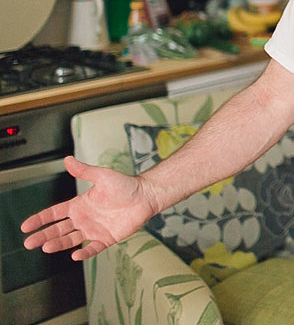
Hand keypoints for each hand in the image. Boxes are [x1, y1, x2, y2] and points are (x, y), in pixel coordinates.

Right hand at [20, 156, 157, 259]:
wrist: (146, 195)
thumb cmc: (125, 184)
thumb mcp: (102, 176)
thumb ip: (84, 171)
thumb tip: (67, 159)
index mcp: (79, 204)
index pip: (54, 213)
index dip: (40, 219)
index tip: (25, 226)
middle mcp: (84, 219)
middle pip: (58, 229)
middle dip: (43, 236)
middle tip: (28, 243)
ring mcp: (94, 229)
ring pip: (71, 239)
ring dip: (58, 244)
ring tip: (46, 248)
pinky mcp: (107, 238)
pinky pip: (93, 248)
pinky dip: (84, 252)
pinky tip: (75, 255)